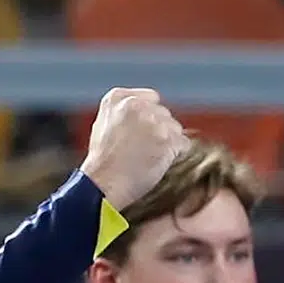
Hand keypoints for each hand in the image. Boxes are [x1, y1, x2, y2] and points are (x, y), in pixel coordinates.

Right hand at [79, 87, 189, 210]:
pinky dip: (176, 155)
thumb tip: (144, 115)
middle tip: (144, 149)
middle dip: (159, 130)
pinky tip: (159, 163)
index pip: (151, 98)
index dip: (150, 116)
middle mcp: (137, 105)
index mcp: (118, 98)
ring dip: (168, 143)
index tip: (144, 131)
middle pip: (164, 114)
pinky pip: (182, 144)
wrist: (102, 184)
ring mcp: (154, 123)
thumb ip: (123, 113)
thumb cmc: (101, 163)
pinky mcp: (167, 140)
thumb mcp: (102, 125)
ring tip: (149, 158)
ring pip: (175, 128)